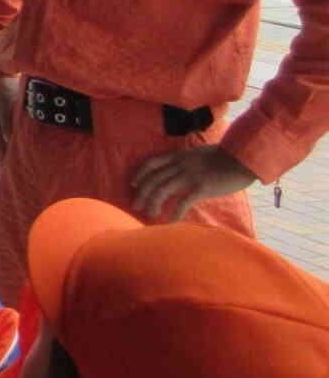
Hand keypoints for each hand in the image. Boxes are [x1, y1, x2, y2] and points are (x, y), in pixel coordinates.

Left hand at [129, 144, 255, 222]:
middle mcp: (180, 165)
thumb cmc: (225, 157)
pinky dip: (174, 214)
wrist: (244, 157)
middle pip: (153, 180)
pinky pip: (183, 202)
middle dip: (141, 194)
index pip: (151, 164)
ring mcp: (190, 176)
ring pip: (162, 191)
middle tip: (135, 206)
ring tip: (150, 215)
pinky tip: (170, 222)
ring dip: (153, 204)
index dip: (140, 175)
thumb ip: (186, 161)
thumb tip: (178, 171)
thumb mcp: (199, 154)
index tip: (133, 184)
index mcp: (179, 156)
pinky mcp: (202, 187)